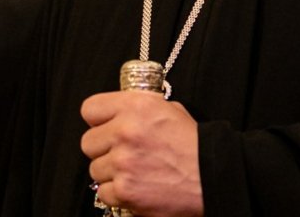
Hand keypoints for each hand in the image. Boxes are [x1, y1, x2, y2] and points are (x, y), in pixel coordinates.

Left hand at [81, 91, 202, 216]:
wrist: (212, 176)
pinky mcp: (125, 190)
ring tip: (134, 172)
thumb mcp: (168, 110)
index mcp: (135, 106)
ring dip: (111, 173)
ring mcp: (123, 163)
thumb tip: (118, 113)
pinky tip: (135, 187)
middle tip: (122, 153)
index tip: (105, 127)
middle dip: (102, 149)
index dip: (98, 120)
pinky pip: (103, 192)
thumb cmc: (193, 144)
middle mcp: (125, 132)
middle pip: (88, 142)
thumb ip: (138, 109)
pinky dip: (117, 193)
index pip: (90, 109)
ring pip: (95, 169)